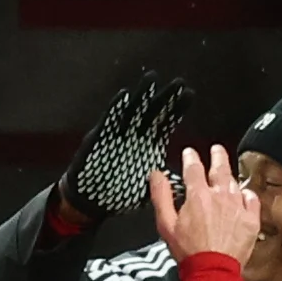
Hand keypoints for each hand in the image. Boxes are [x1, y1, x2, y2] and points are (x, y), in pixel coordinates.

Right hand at [63, 71, 190, 224]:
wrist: (91, 201)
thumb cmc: (118, 192)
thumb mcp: (149, 187)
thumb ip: (165, 180)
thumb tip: (184, 177)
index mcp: (148, 145)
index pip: (165, 122)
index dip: (176, 109)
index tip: (189, 94)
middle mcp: (135, 136)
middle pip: (152, 112)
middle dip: (165, 98)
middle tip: (178, 82)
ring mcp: (118, 135)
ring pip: (132, 112)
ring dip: (141, 96)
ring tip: (151, 79)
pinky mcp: (100, 139)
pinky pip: (108, 122)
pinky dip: (115, 110)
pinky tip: (123, 97)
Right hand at [151, 146, 258, 266]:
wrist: (212, 271)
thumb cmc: (189, 251)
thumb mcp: (166, 224)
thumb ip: (161, 196)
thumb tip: (156, 175)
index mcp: (198, 195)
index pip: (194, 167)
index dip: (191, 157)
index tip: (190, 153)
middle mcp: (220, 196)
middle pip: (220, 167)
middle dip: (217, 155)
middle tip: (216, 150)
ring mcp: (238, 206)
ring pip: (235, 182)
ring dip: (230, 176)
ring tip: (227, 173)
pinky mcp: (251, 219)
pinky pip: (252, 199)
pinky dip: (247, 194)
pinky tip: (244, 195)